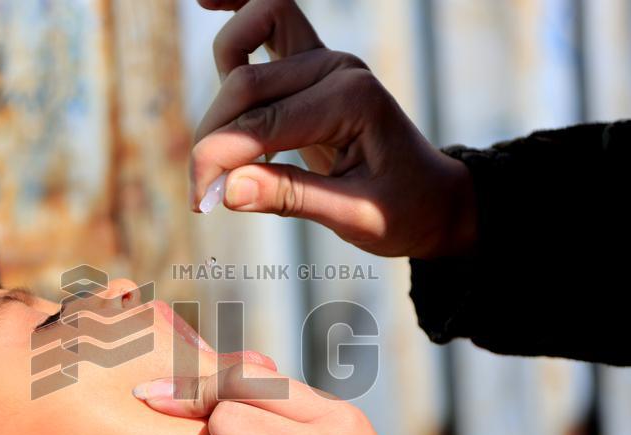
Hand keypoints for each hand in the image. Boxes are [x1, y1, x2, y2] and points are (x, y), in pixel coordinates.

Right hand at [192, 0, 476, 258]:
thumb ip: (288, 198)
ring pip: (243, 44)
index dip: (219, 161)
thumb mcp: (353, 217)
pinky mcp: (310, 65)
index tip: (200, 203)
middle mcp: (336, 67)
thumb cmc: (402, 210)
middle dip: (212, 138)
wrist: (431, 200)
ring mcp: (322, 60)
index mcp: (353, 99)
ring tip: (215, 152)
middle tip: (203, 195)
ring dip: (218, 94)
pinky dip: (235, 10)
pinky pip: (268, 19)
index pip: (261, 123)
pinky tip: (204, 1)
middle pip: (244, 84)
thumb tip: (225, 192)